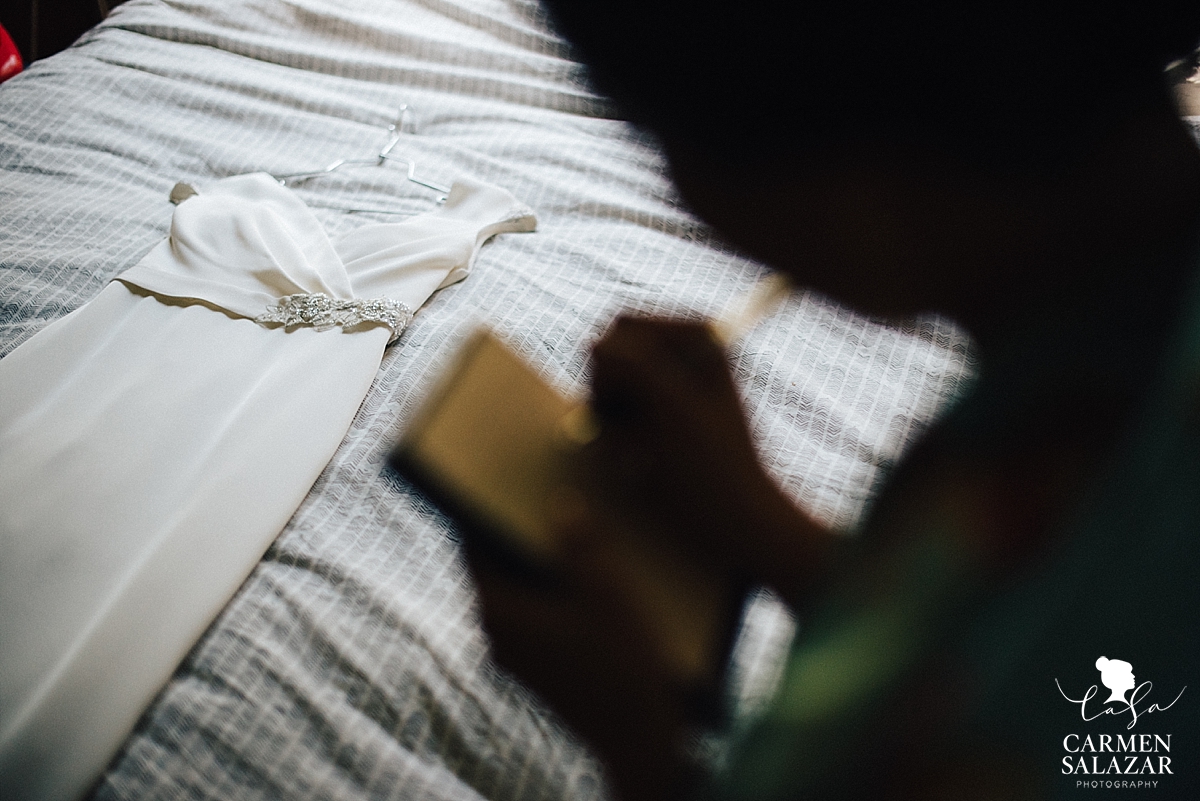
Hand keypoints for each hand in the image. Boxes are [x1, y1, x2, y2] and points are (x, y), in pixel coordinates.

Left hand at [469, 505, 700, 800]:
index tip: (496, 477)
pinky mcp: (540, 671)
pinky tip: (592, 580)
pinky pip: (538, 619)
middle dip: (519, 532)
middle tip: (545, 494)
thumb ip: (580, 540)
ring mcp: (516, 657)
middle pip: (497, 567)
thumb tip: (560, 506)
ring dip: (541, 564)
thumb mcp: (607, 589)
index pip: (472, 543)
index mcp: (498, 609)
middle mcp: (496, 635)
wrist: (639, 738)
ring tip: (576, 532)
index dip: (483, 507)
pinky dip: (554, 595)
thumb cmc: (622, 663)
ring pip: (520, 594)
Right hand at [587, 315, 831, 608]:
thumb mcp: (674, 408)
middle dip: (612, 395)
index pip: (623, 326)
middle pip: (607, 354)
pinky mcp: (650, 417)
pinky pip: (608, 416)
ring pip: (602, 387)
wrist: (735, 522)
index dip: (615, 364)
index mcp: (697, 335)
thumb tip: (592, 342)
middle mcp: (680, 352)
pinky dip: (617, 441)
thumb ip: (634, 365)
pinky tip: (641, 464)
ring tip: (643, 454)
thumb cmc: (714, 467)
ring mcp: (662, 385)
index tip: (642, 404)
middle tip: (642, 433)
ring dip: (614, 424)